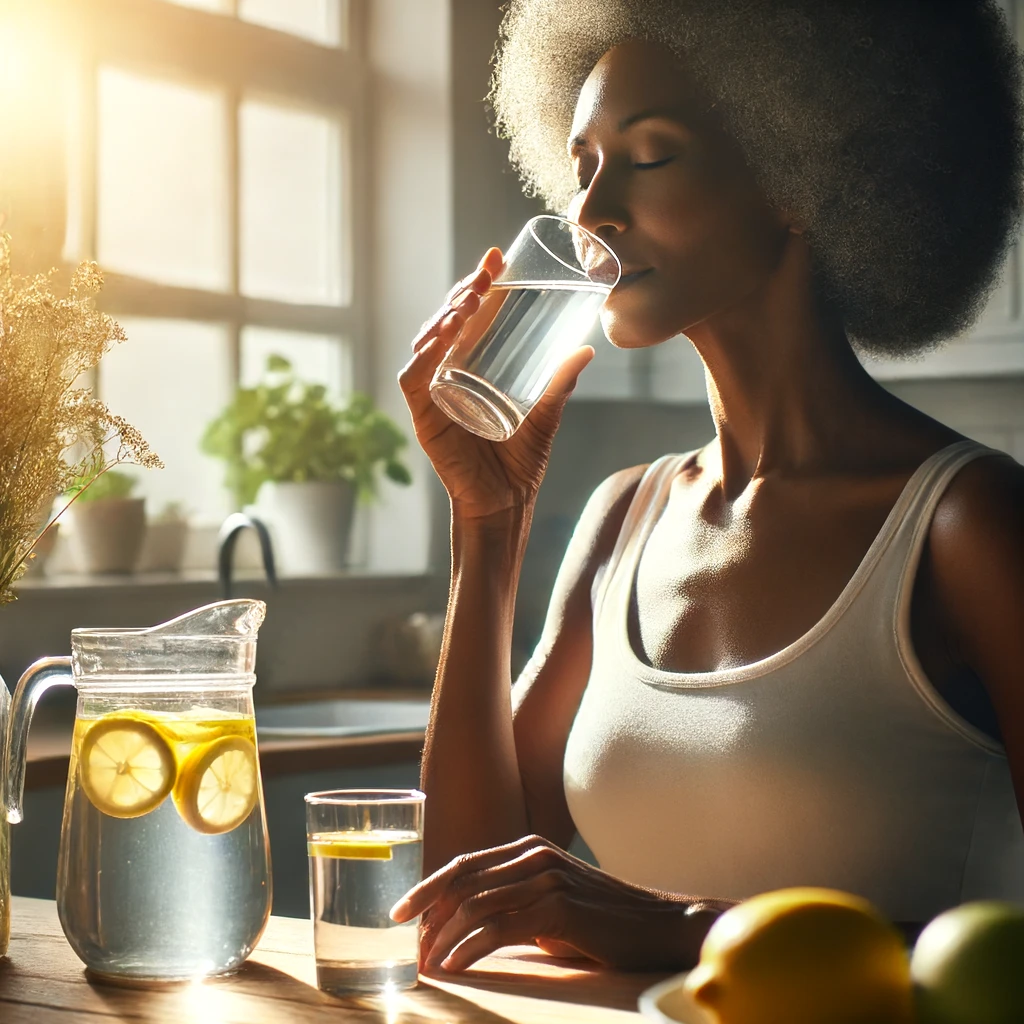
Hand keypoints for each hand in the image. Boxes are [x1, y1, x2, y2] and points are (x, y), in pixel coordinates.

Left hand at [389, 834, 726, 972]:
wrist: (658, 924)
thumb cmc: (601, 920)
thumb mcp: (551, 904)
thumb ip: (513, 902)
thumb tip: (464, 924)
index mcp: (528, 849)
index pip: (463, 864)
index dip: (427, 887)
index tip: (400, 912)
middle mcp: (533, 856)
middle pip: (461, 880)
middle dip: (427, 913)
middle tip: (409, 946)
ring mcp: (546, 879)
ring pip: (475, 904)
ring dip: (443, 937)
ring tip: (428, 962)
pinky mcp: (558, 908)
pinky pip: (499, 927)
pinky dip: (469, 948)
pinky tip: (454, 964)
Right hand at [397, 249, 593, 522]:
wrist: (506, 504)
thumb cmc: (519, 463)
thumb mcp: (545, 414)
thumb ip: (560, 383)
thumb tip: (586, 348)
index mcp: (469, 370)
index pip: (468, 320)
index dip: (477, 286)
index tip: (496, 259)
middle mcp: (446, 377)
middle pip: (446, 324)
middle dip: (462, 292)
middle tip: (487, 273)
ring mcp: (432, 396)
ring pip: (427, 343)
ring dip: (445, 315)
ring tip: (471, 298)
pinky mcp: (423, 417)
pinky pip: (414, 377)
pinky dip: (425, 353)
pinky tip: (444, 333)